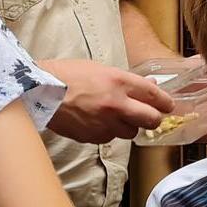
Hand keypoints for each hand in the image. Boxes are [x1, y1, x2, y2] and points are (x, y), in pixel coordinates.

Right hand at [41, 59, 174, 142]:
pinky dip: (110, 132)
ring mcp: (104, 123)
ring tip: (118, 117)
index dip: (165, 102)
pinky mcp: (92, 137)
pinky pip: (110, 138)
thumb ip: (127, 80)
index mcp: (119, 82)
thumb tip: (150, 84)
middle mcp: (115, 104)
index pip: (153, 95)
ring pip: (131, 132)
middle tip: (153, 117)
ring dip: (129, 126)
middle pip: (150, 119)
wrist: (38, 91)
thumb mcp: (101, 69)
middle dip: (155, 119)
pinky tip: (99, 122)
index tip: (169, 105)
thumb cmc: (68, 74)